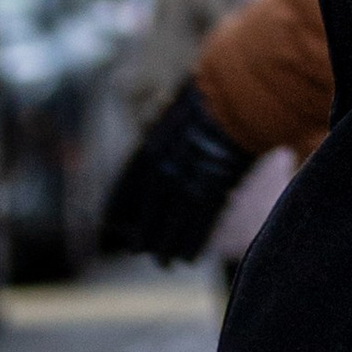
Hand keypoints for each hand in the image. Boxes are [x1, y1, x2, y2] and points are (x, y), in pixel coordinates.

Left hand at [101, 81, 254, 263]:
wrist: (240, 89)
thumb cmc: (213, 92)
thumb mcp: (178, 106)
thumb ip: (165, 126)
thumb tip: (155, 130)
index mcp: (152, 144)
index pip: (128, 183)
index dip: (119, 207)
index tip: (110, 224)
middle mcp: (166, 165)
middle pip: (149, 208)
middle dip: (143, 233)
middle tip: (138, 250)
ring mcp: (192, 177)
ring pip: (174, 221)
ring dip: (168, 244)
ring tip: (165, 263)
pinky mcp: (217, 186)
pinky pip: (201, 222)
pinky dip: (193, 241)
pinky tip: (189, 257)